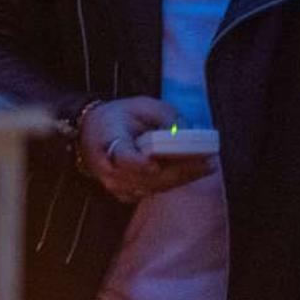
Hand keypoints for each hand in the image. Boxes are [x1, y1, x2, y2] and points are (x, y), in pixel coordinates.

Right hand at [79, 97, 215, 202]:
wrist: (90, 133)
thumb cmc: (119, 117)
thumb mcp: (142, 105)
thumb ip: (165, 117)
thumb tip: (187, 132)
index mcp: (108, 142)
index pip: (122, 158)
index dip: (138, 164)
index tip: (154, 165)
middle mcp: (109, 170)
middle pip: (147, 177)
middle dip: (180, 171)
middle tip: (209, 162)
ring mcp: (116, 185)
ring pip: (154, 187)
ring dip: (182, 178)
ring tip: (208, 166)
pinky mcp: (126, 193)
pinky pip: (154, 190)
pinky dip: (174, 182)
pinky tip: (194, 172)